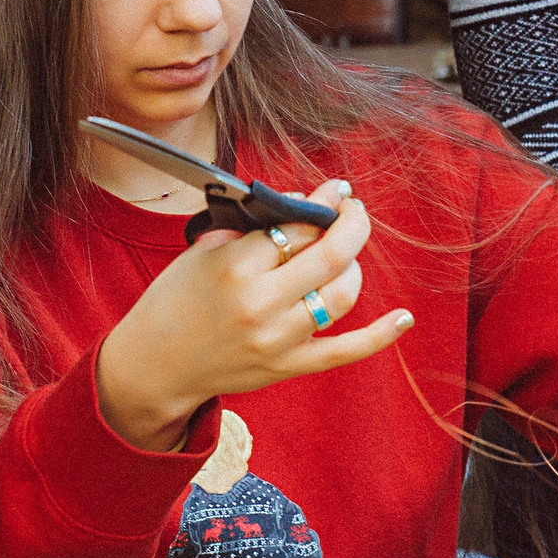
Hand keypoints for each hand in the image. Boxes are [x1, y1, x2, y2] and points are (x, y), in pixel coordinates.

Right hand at [95, 179, 411, 449]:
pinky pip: (345, 351)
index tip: (335, 190)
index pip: (298, 224)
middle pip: (332, 254)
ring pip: (342, 295)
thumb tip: (304, 205)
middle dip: (353, 223)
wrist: (153, 365)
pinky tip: (404, 317)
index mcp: (235, 266)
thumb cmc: (173, 300)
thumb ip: (251, 229)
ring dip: (351, 268)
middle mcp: (261, 303)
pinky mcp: (287, 367)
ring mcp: (278, 339)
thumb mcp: (201, 251)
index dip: (324, 201)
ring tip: (340, 258)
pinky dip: (381, 336)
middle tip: (354, 211)